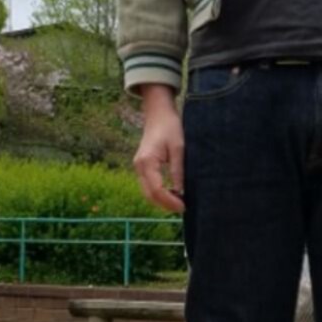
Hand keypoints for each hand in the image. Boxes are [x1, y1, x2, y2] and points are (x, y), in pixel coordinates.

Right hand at [133, 85, 184, 213]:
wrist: (158, 113)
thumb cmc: (170, 127)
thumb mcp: (179, 148)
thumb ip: (178, 171)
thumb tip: (181, 192)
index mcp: (147, 162)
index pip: (156, 190)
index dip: (170, 201)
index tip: (183, 206)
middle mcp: (139, 166)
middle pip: (149, 194)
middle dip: (165, 204)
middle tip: (183, 208)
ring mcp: (138, 166)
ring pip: (147, 192)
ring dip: (161, 200)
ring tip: (179, 202)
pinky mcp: (142, 166)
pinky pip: (148, 185)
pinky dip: (158, 192)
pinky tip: (172, 193)